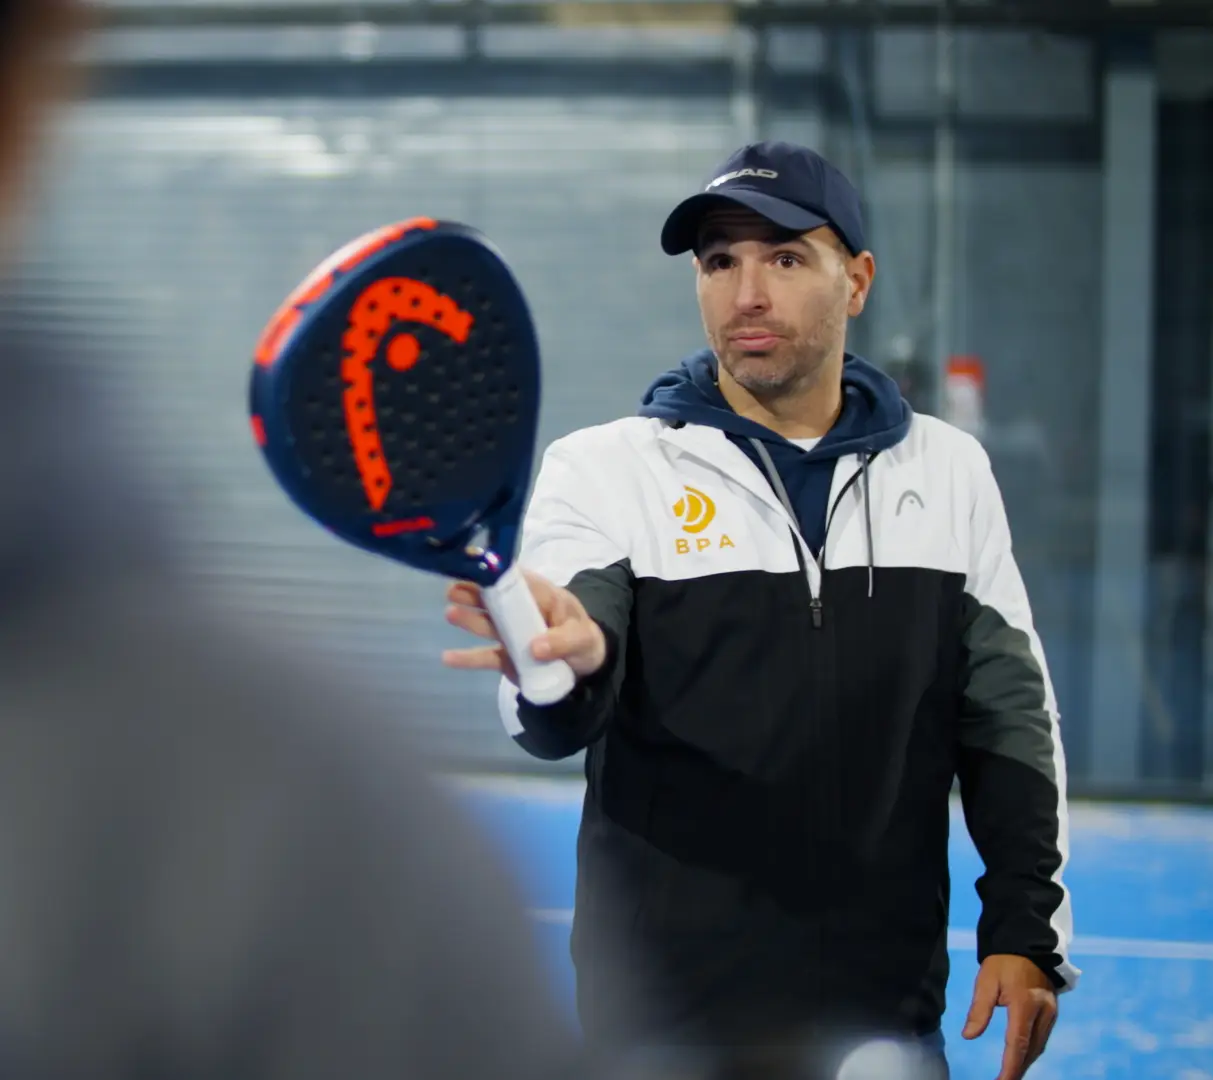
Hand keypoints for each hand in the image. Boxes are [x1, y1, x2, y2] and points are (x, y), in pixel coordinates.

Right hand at [441, 569, 606, 687]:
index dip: (496, 572)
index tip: (473, 564)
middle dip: (474, 593)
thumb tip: (535, 648)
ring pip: (487, 624)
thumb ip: (562, 641)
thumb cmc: (584, 640)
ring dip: (469, 619)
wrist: (585, 667)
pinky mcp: (506, 657)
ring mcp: (511, 634)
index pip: (518, 579)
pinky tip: (448, 658)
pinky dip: (468, 658)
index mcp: (541, 596)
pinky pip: (486, 656)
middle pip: (495, 600)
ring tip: (450, 614)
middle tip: (453, 591)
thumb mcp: (581, 638)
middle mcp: (521, 611)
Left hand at [962, 954, 1057, 1079]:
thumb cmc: (1003, 961)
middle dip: (1018, 1069)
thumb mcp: (986, 981)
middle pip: (1031, 1050)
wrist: (1027, 944)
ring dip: (1025, 1062)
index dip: (1010, 1067)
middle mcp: (1043, 1013)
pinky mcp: (1053, 1012)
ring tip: (1010, 1074)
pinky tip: (1022, 1058)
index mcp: (1025, 1004)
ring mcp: (1051, 1014)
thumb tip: (969, 1036)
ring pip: (1039, 1046)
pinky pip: (1042, 1038)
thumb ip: (979, 1010)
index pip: (1018, 1043)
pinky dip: (1031, 1051)